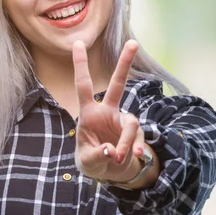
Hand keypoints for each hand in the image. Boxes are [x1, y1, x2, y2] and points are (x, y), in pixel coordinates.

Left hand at [72, 39, 146, 180]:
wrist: (108, 172)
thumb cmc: (92, 160)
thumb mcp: (88, 161)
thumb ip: (97, 155)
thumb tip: (112, 151)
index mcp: (89, 113)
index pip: (84, 85)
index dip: (80, 65)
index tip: (78, 43)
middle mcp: (107, 112)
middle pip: (117, 84)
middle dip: (124, 64)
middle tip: (133, 43)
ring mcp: (122, 121)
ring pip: (130, 123)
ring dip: (126, 141)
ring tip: (119, 157)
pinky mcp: (134, 133)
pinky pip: (137, 138)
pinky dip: (134, 147)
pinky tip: (133, 155)